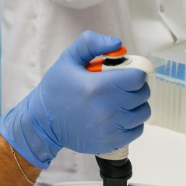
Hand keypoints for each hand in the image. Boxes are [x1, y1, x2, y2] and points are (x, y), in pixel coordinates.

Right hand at [0, 31, 150, 167]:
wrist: (43, 123)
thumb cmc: (56, 89)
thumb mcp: (68, 58)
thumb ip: (91, 43)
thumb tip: (118, 44)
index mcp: (97, 87)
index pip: (137, 77)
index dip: (134, 71)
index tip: (126, 72)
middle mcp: (106, 110)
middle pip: (142, 94)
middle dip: (135, 86)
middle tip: (121, 85)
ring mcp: (110, 129)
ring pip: (143, 112)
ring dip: (136, 104)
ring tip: (119, 100)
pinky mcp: (111, 142)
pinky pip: (137, 129)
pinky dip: (132, 121)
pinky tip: (117, 115)